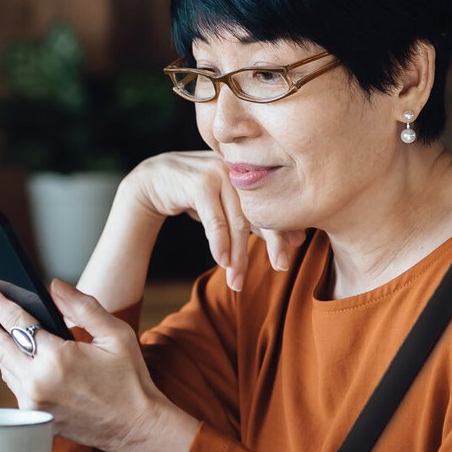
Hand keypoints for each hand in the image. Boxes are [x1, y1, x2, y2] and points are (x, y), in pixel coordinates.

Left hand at [0, 279, 200, 451]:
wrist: (137, 428)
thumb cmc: (130, 380)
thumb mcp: (115, 334)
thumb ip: (82, 306)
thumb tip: (53, 286)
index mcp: (57, 358)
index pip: (13, 320)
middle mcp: (37, 382)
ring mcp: (32, 403)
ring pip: (1, 364)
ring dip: (5, 345)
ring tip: (19, 333)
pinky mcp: (33, 416)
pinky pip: (13, 384)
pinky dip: (16, 368)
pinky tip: (31, 360)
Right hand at [124, 150, 306, 291]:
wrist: (154, 180)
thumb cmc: (196, 195)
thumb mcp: (229, 208)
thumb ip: (256, 219)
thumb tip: (297, 240)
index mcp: (251, 174)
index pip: (273, 207)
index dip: (282, 233)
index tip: (287, 258)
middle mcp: (239, 171)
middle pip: (261, 213)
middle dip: (272, 244)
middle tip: (281, 267)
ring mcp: (220, 174)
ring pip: (238, 221)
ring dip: (239, 254)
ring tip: (238, 280)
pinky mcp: (200, 183)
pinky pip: (214, 219)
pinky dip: (218, 243)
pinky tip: (221, 262)